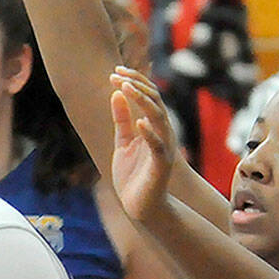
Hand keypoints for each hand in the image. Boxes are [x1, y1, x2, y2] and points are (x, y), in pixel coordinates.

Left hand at [109, 66, 176, 223]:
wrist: (142, 207)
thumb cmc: (134, 175)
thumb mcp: (124, 142)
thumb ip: (122, 119)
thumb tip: (117, 93)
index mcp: (153, 127)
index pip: (148, 97)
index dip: (134, 81)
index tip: (115, 71)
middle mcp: (162, 134)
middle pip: (154, 101)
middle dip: (137, 85)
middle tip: (118, 73)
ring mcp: (163, 148)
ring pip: (158, 118)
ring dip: (142, 101)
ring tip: (127, 88)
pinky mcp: (161, 166)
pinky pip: (157, 147)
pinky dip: (150, 134)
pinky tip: (139, 122)